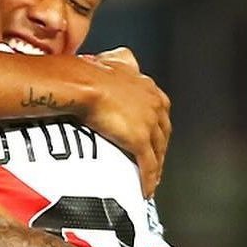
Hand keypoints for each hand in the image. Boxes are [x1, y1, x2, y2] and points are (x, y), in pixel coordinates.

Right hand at [80, 47, 169, 197]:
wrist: (83, 84)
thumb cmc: (92, 72)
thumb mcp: (113, 60)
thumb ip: (122, 60)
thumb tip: (122, 55)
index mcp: (150, 89)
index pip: (160, 113)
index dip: (157, 129)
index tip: (153, 139)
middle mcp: (155, 106)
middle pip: (163, 135)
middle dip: (160, 151)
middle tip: (153, 165)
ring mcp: (149, 124)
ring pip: (158, 152)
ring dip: (156, 169)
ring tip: (150, 181)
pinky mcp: (139, 141)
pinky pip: (147, 165)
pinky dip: (147, 179)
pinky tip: (145, 191)